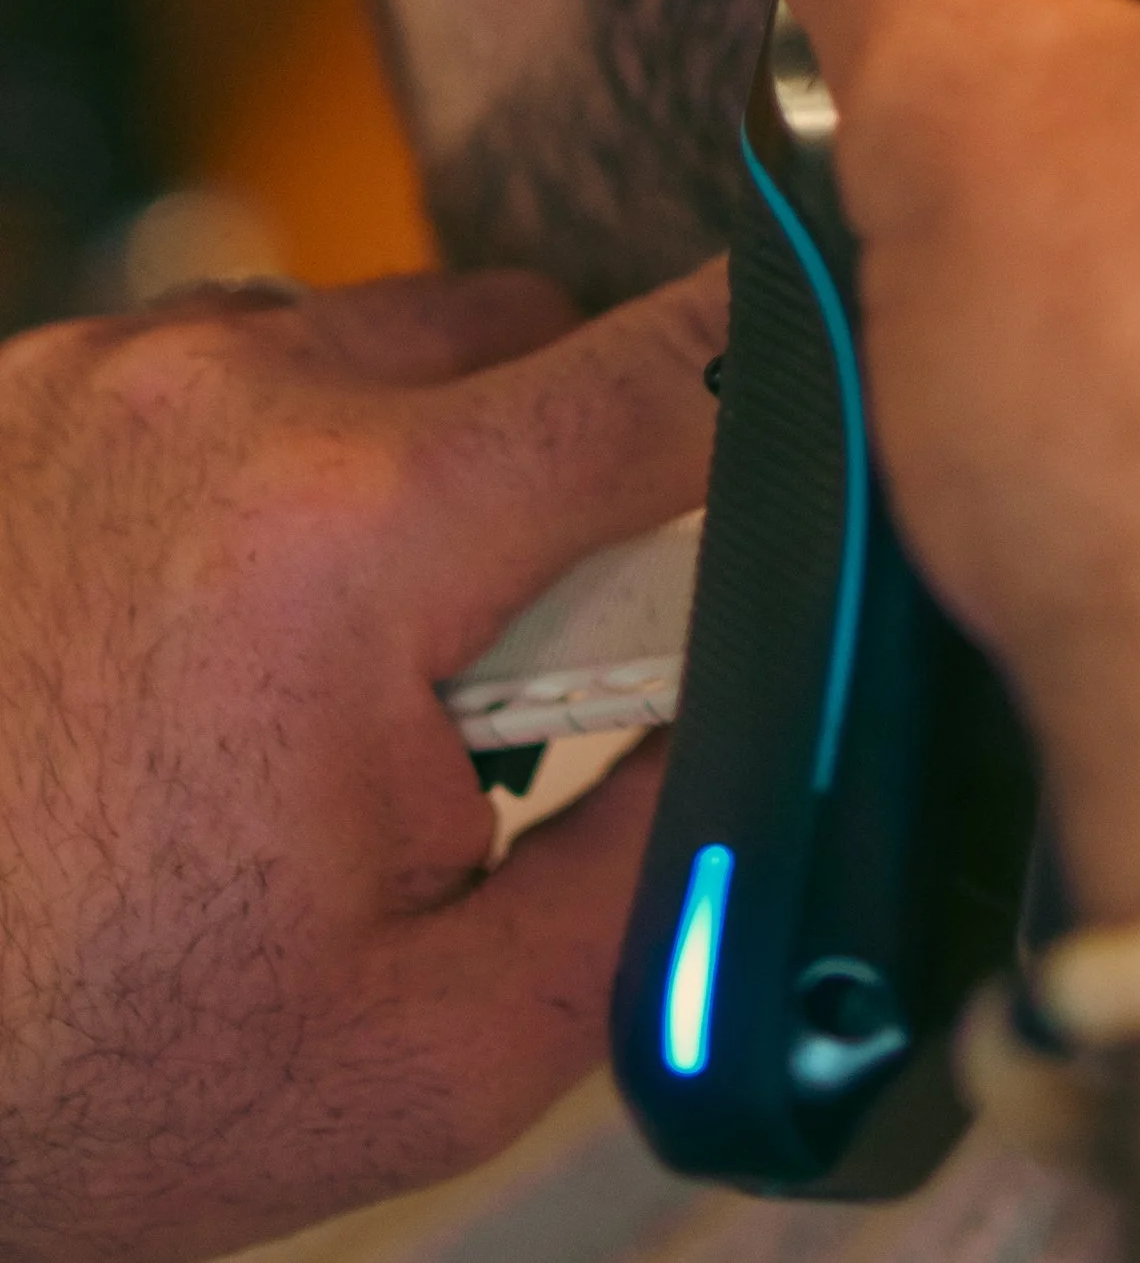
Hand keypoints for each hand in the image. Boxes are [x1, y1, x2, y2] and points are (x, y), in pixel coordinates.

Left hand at [0, 260, 721, 1262]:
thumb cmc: (77, 1053)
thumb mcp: (432, 1051)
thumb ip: (653, 876)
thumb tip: (762, 727)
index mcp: (345, 538)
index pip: (664, 368)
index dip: (773, 400)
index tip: (815, 450)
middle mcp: (218, 399)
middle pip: (529, 332)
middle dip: (566, 477)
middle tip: (503, 670)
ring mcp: (102, 373)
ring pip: (382, 334)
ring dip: (414, 458)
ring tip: (331, 663)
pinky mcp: (24, 382)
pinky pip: (235, 360)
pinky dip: (271, 458)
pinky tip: (219, 624)